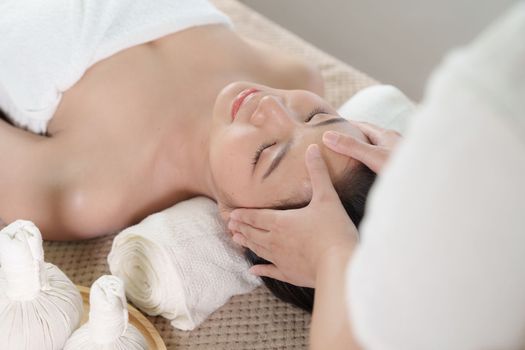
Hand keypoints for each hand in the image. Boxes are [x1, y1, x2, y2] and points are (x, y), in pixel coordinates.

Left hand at [228, 144, 357, 287]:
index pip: (255, 216)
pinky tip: (253, 271)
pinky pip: (270, 271)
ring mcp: (281, 259)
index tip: (231, 214)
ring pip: (258, 250)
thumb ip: (318, 172)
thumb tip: (313, 147)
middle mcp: (275, 240)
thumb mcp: (326, 197)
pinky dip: (260, 270)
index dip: (243, 215)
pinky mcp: (290, 274)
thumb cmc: (333, 229)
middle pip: (253, 232)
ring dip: (246, 244)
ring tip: (236, 240)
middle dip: (241, 228)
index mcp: (280, 221)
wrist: (339, 264)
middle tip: (229, 226)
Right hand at [322, 121, 401, 172]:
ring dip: (363, 149)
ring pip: (377, 148)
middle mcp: (393, 142)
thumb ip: (351, 147)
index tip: (331, 124)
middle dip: (354, 136)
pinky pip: (381, 160)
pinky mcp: (400, 167)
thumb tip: (328, 136)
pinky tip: (368, 171)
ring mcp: (397, 155)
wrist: (428, 186)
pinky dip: (371, 161)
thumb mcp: (373, 157)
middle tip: (337, 140)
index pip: (362, 125)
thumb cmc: (404, 169)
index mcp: (386, 135)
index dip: (346, 123)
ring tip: (349, 155)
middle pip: (370, 136)